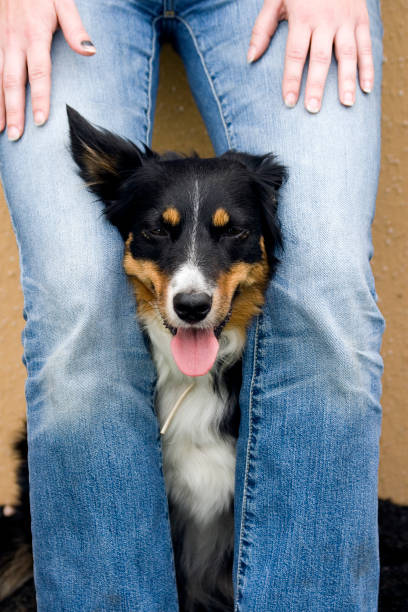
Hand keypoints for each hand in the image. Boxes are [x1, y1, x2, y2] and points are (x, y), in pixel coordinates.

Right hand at [0, 0, 94, 140]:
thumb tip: (90, 51)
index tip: (40, 121)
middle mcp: (14, 42)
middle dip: (14, 111)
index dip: (39, 98)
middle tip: (15, 136)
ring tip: (2, 130)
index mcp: (34, 36)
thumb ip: (75, 27)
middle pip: (12, 82)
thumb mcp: (63, 2)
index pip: (38, 73)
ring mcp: (0, 42)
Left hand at [248, 0, 373, 112]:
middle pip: (321, 58)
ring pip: (348, 54)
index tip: (289, 102)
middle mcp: (326, 20)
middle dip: (316, 86)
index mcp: (302, 17)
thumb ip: (263, 29)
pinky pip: (366, 46)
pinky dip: (368, 68)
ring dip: (347, 81)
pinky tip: (366, 89)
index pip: (295, 54)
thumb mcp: (275, 0)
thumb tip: (250, 58)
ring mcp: (346, 20)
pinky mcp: (361, 19)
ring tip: (346, 104)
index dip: (291, 79)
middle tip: (313, 110)